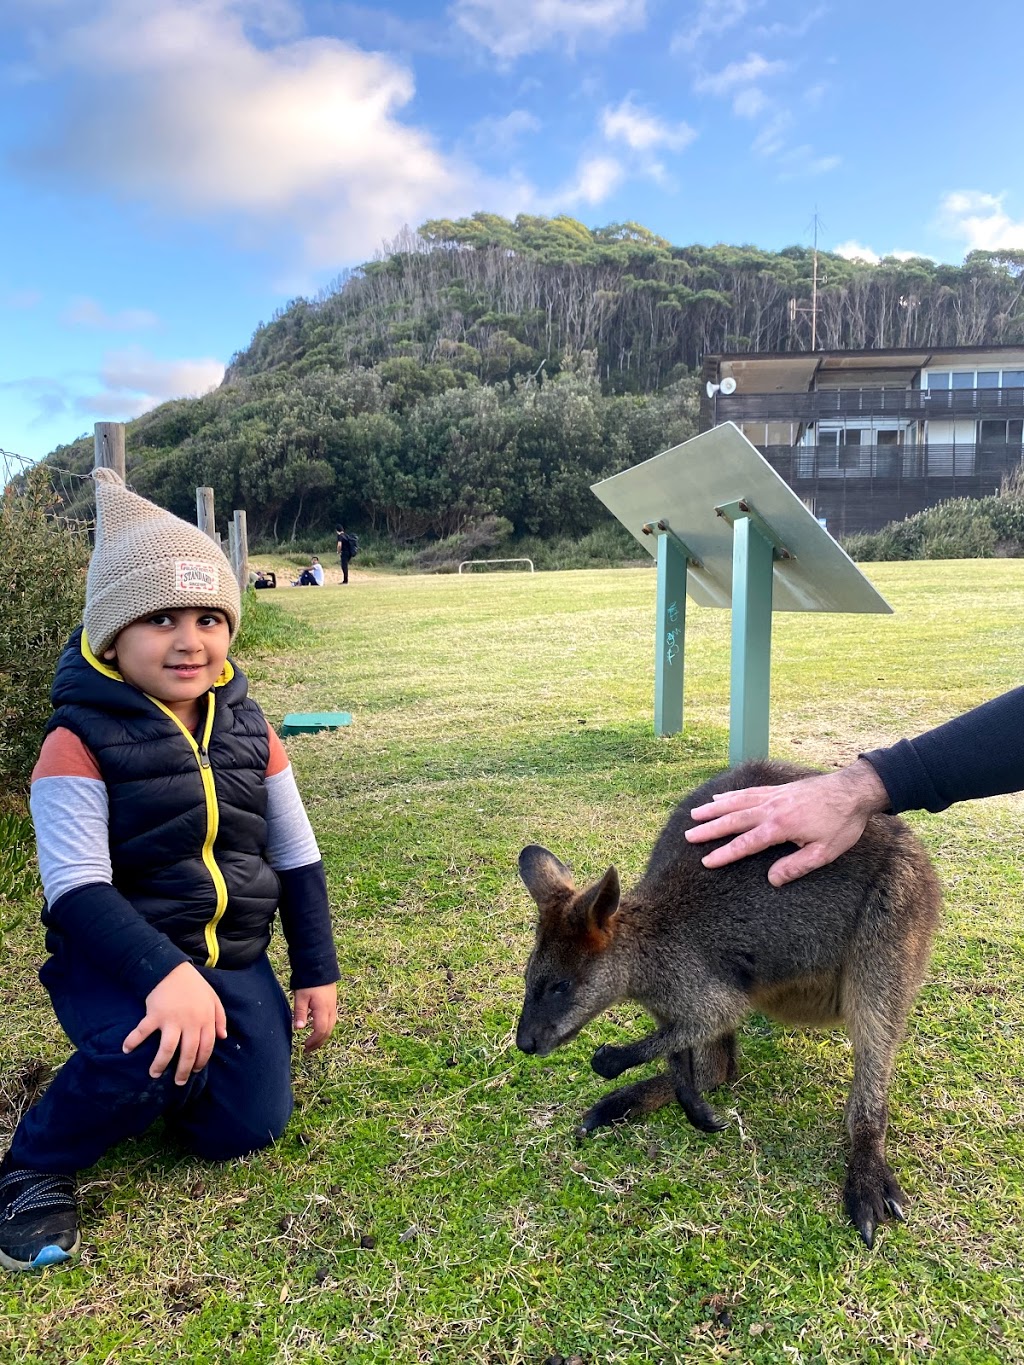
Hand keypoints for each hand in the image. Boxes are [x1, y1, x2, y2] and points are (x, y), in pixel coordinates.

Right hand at [123, 962, 227, 1084]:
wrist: (172, 969)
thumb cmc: (194, 985)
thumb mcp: (213, 999)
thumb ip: (220, 1018)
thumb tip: (224, 1037)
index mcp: (205, 1019)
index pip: (206, 1047)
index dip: (201, 1061)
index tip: (194, 1070)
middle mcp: (190, 1022)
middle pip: (188, 1053)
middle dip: (182, 1071)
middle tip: (178, 1082)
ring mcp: (171, 1020)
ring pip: (167, 1049)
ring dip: (160, 1064)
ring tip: (154, 1074)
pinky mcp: (154, 1015)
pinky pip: (143, 1032)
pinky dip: (133, 1041)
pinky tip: (126, 1050)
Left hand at [293, 983, 337, 1052]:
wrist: (320, 967)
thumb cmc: (309, 982)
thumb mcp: (301, 997)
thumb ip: (300, 1013)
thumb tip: (299, 1029)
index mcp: (323, 1010)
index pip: (320, 1031)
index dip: (313, 1041)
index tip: (304, 1046)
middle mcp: (331, 1010)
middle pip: (327, 1031)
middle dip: (318, 1043)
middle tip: (308, 1049)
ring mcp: (333, 1007)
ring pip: (331, 1027)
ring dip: (322, 1037)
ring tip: (312, 1042)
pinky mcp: (332, 1004)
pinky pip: (331, 1021)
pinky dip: (324, 1028)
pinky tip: (316, 1028)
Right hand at [684, 760, 889, 885]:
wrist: (853, 790)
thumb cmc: (842, 823)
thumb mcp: (824, 852)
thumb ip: (796, 866)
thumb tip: (772, 880)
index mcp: (781, 827)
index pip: (746, 843)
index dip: (725, 853)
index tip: (707, 861)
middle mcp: (772, 809)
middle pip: (734, 819)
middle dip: (710, 828)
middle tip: (688, 836)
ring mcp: (773, 796)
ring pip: (737, 802)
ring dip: (714, 808)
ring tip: (695, 814)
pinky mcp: (778, 789)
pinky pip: (748, 791)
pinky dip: (731, 794)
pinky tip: (720, 797)